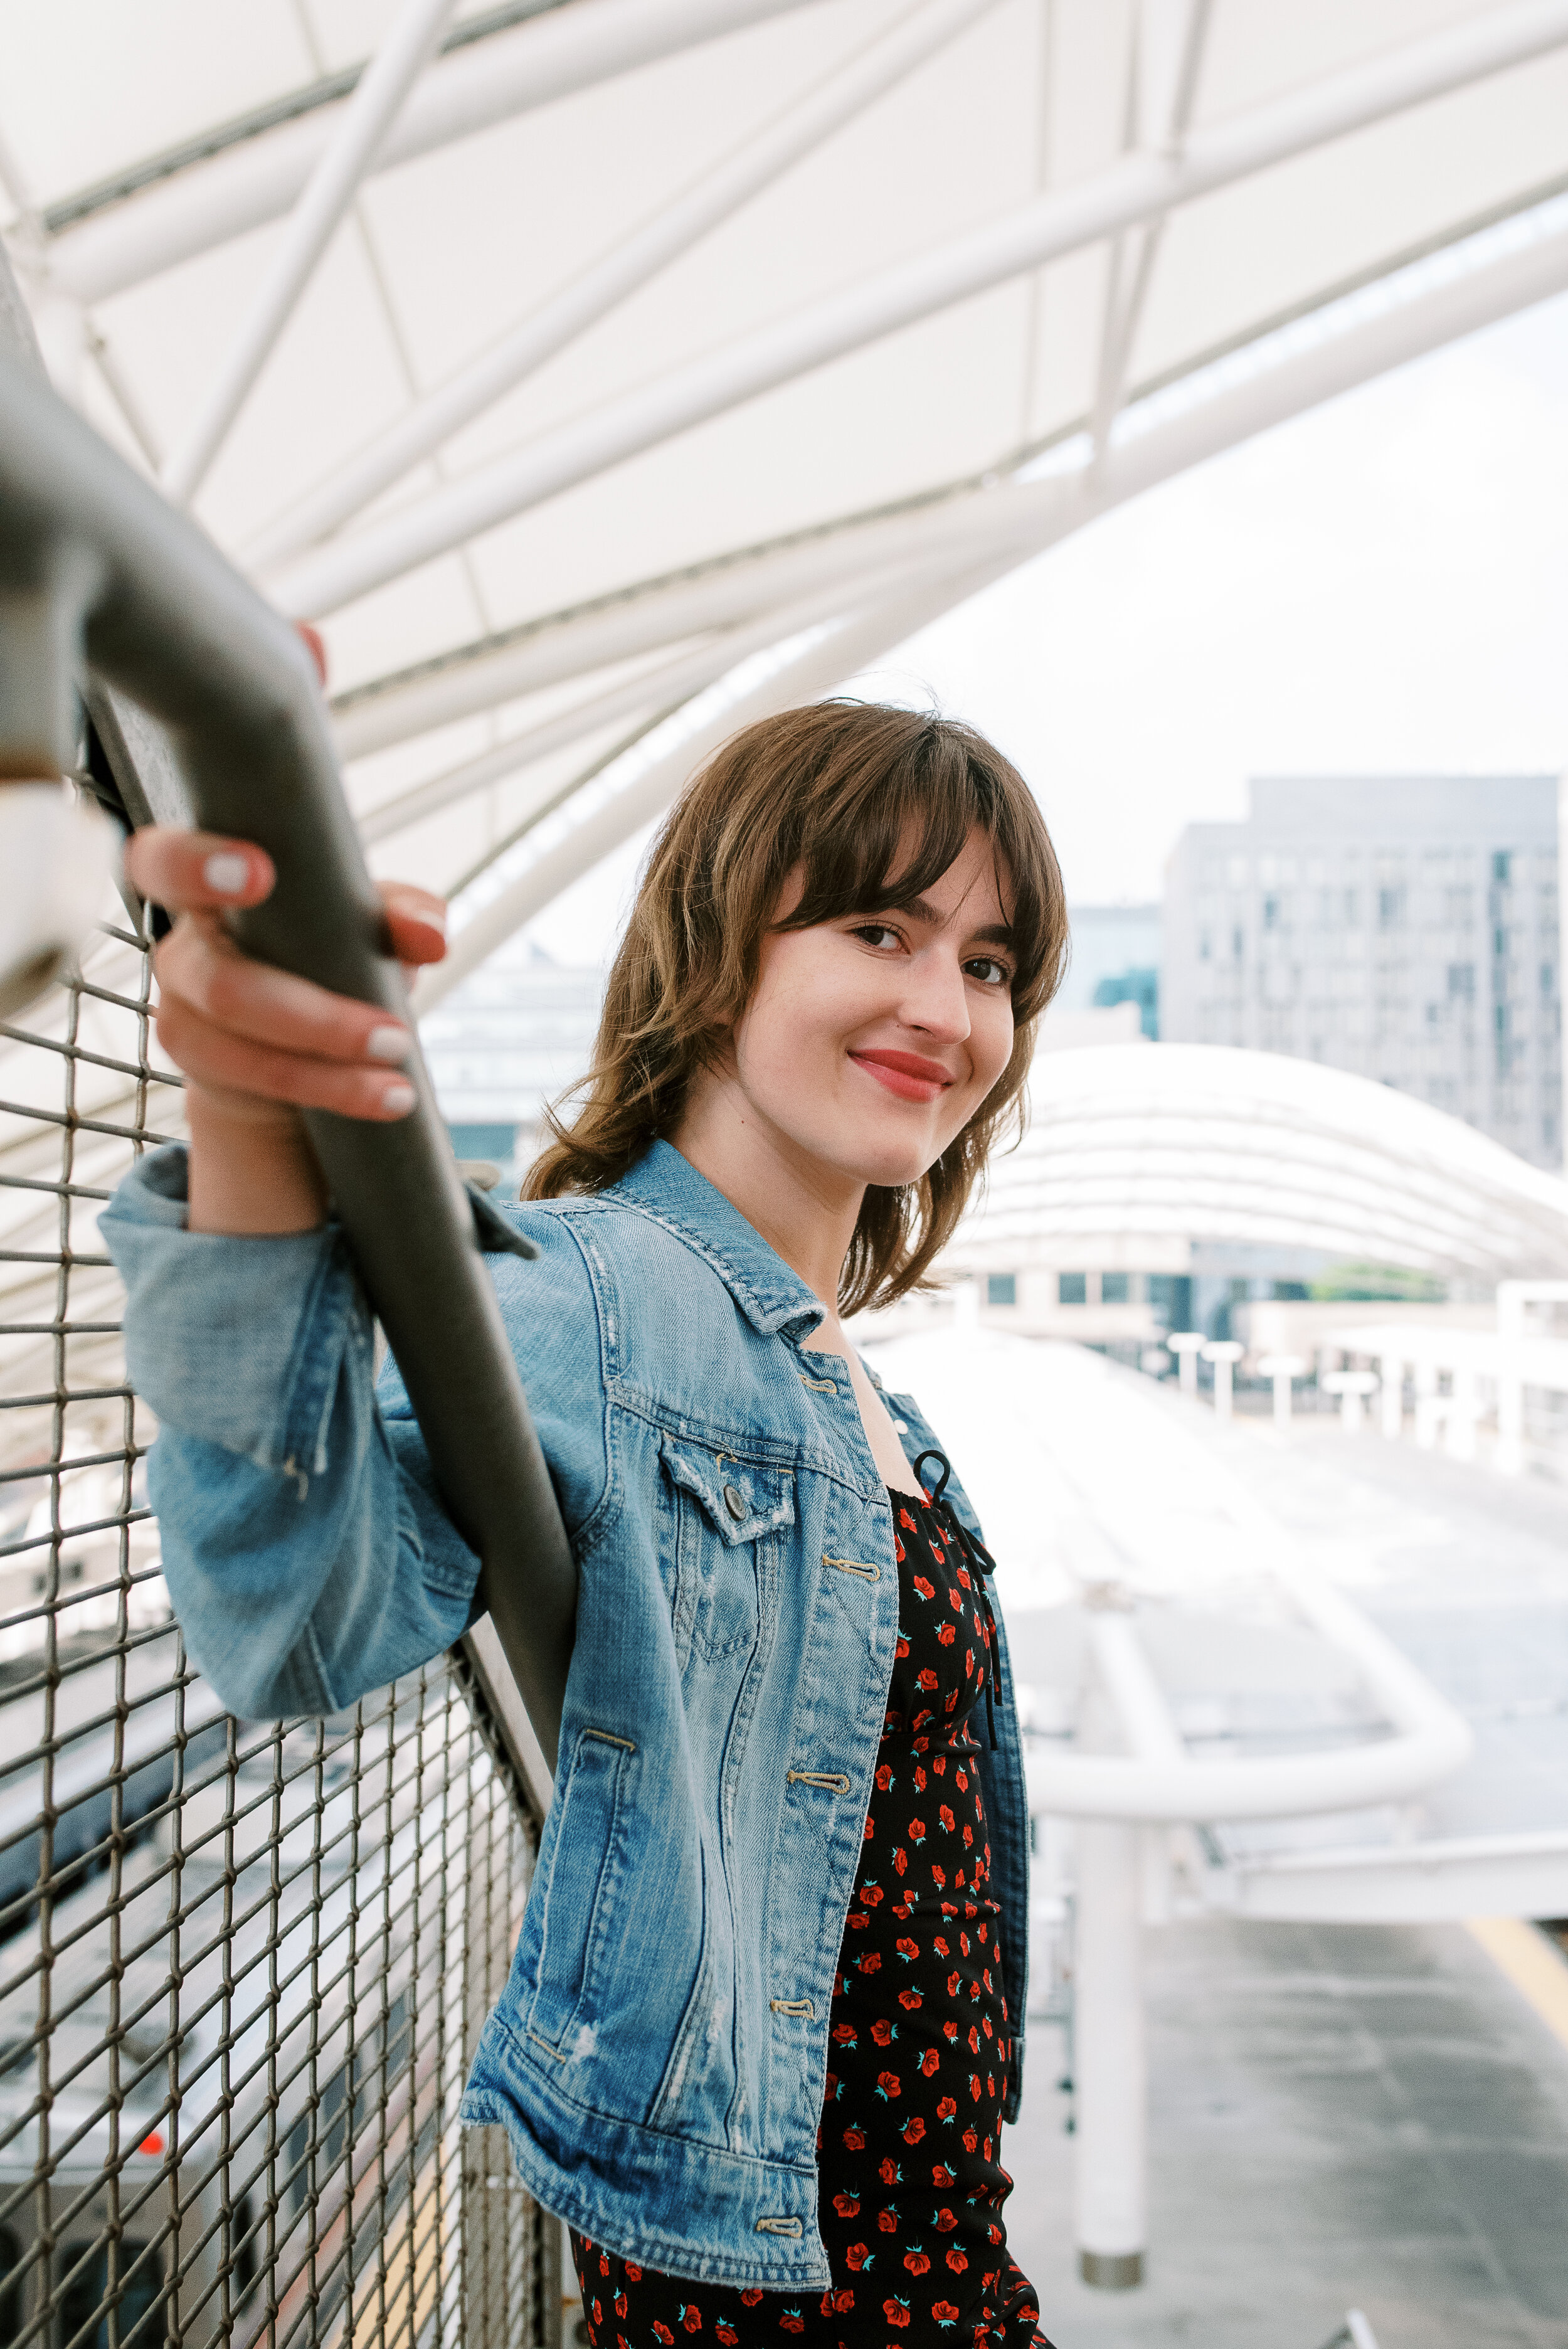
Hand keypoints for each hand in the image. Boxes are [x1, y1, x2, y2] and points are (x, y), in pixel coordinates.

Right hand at [123, 826, 446, 1231]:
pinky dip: (330, 1090)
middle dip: (314, 1018)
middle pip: (221, 985)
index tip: (258, 874)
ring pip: (242, 1046)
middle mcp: (183, 950)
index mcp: (209, 889)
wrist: (290, 1036)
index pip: (165, 861)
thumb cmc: (322, 954)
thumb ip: (402, 913)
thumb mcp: (367, 924)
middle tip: (393, 1036)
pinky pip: (258, 1081)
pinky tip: (382, 1097)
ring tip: (399, 1077)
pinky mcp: (200, 1066)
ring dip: (330, 1071)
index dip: (194, 864)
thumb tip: (428, 937)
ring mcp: (184, 1013)